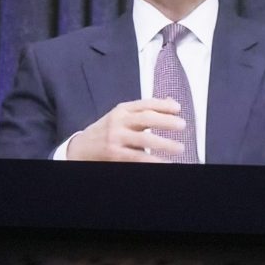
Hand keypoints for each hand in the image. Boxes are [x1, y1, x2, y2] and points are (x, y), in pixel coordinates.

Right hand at [66, 98, 186, 161]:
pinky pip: (138, 157)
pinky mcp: (115, 154)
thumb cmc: (106, 131)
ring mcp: (116, 138)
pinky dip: (153, 160)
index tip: (178, 109)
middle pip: (146, 118)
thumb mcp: (122, 116)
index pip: (145, 104)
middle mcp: (118, 121)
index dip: (163, 105)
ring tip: (179, 148)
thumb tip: (172, 103)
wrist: (81, 148)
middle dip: (166, 121)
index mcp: (122, 109)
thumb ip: (145, 110)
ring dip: (165, 144)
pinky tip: (164, 162)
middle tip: (182, 125)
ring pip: (144, 139)